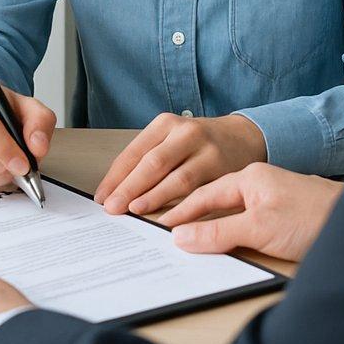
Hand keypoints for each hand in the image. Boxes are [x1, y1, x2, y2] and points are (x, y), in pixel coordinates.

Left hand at [94, 113, 266, 215]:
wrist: (241, 137)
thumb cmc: (196, 143)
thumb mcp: (170, 139)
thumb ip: (147, 159)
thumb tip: (115, 192)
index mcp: (165, 124)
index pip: (134, 152)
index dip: (116, 176)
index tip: (102, 197)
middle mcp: (185, 133)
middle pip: (153, 163)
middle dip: (130, 187)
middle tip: (113, 208)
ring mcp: (206, 151)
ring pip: (177, 178)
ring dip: (154, 197)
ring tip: (135, 211)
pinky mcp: (223, 170)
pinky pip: (199, 192)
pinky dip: (182, 208)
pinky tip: (168, 219)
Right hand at [159, 162, 343, 261]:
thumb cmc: (313, 217)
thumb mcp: (260, 228)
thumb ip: (219, 232)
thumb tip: (182, 237)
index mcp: (248, 176)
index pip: (204, 194)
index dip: (181, 211)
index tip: (159, 224)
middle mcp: (258, 182)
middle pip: (215, 200)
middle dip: (190, 214)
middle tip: (166, 229)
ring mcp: (271, 197)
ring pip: (230, 210)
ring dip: (209, 223)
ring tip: (187, 236)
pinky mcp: (284, 214)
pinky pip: (245, 218)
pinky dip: (229, 228)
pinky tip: (225, 239)